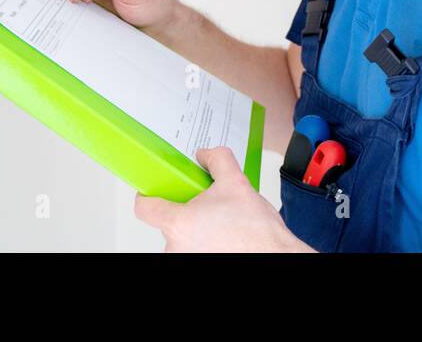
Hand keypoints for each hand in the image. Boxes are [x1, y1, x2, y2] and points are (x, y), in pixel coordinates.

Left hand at [134, 146, 312, 251]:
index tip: (154, 191)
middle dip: (185, 211)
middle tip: (205, 205)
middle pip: (167, 223)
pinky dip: (203, 243)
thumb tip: (205, 155)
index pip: (144, 208)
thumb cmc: (256, 232)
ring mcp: (186, 260)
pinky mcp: (196, 267)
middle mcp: (177, 247)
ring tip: (219, 223)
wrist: (276, 256)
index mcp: (179, 223)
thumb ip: (217, 160)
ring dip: (195, 230)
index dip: (148, 196)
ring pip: (181, 239)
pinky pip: (192, 250)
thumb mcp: (237, 182)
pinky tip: (222, 236)